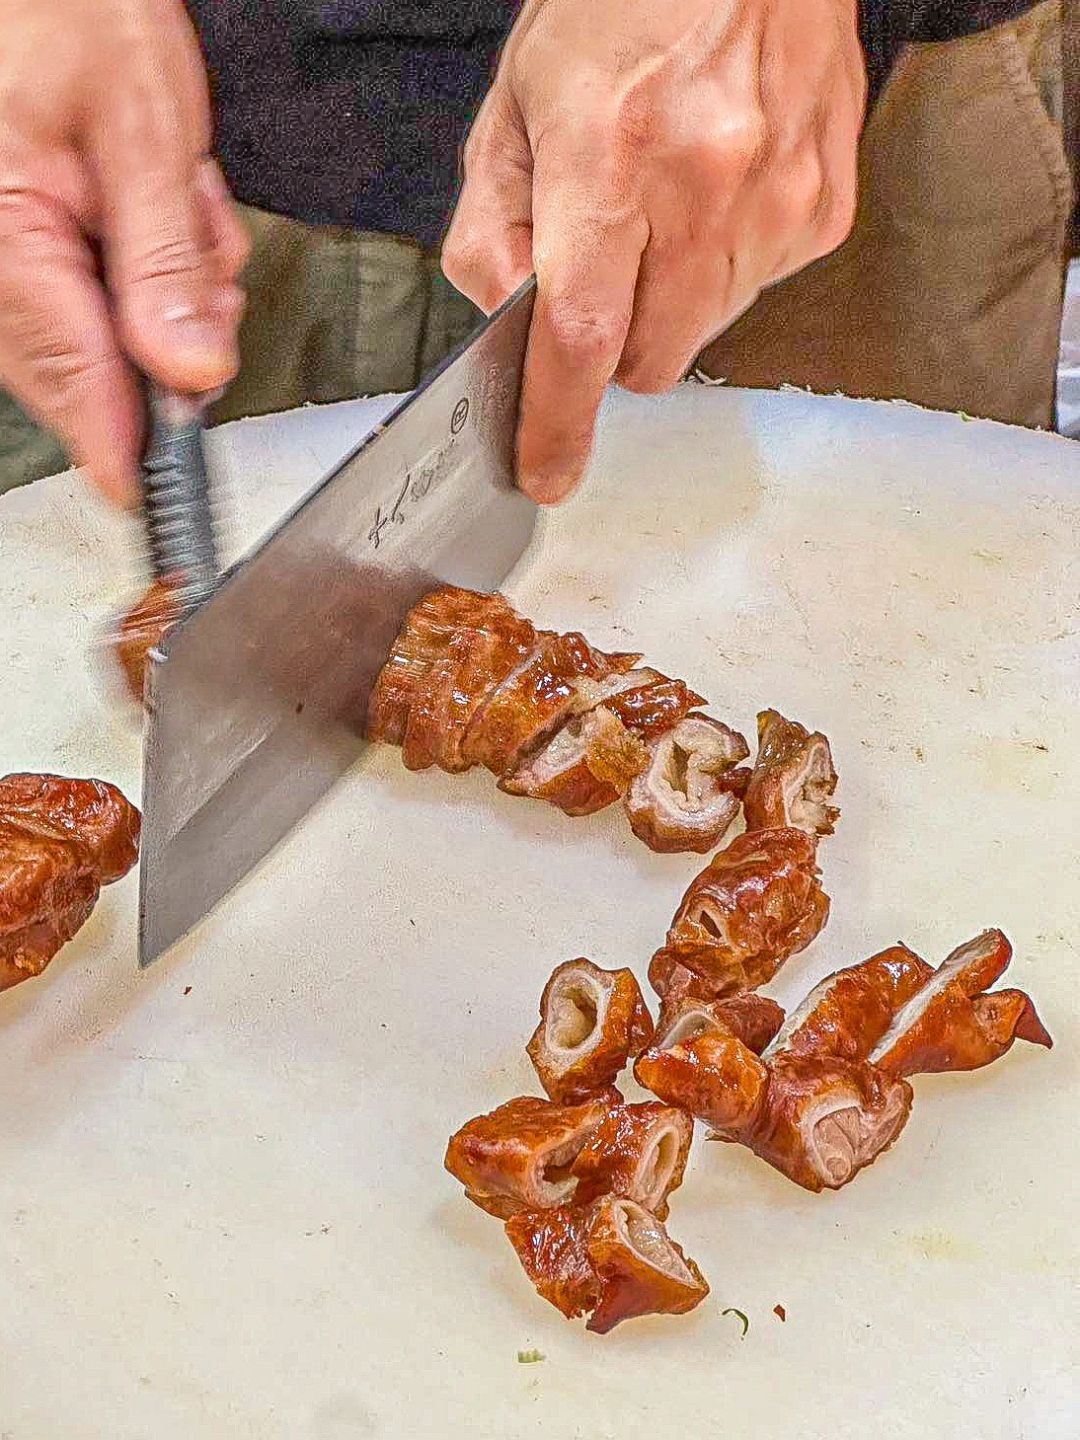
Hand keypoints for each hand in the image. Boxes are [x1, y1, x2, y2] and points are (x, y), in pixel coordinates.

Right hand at [0, 0, 247, 503]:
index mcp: (5, 234)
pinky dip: (137, 266)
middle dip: (170, 337)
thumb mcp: (144, 128)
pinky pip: (83, 295)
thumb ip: (165, 261)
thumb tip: (189, 374)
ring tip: (176, 201)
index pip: (78, 382)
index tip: (158, 500)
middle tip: (204, 259)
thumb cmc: (68, 7)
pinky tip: (151, 203)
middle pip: (89, 370)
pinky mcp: (15, 243)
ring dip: (161, 292)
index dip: (128, 449)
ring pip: (95, 336)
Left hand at [444, 0, 865, 502]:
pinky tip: (717, 191)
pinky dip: (724, 268)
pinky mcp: (823, 209)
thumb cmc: (623, 1)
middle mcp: (704, 190)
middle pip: (648, 360)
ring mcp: (777, 203)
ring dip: (671, 303)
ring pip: (704, 334)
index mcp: (609, 159)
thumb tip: (504, 315)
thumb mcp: (519, 97)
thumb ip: (494, 221)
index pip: (581, 337)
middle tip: (607, 270)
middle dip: (613, 346)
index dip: (558, 422)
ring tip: (667, 204)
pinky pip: (757, 290)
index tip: (547, 473)